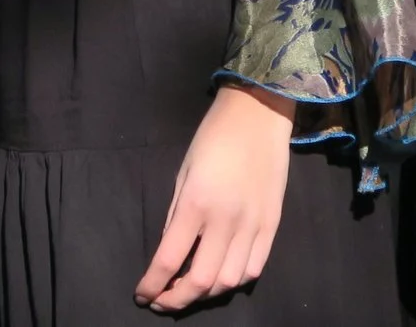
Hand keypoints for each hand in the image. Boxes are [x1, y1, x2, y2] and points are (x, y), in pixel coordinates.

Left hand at [137, 84, 292, 311]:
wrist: (258, 116)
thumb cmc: (213, 138)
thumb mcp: (183, 172)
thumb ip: (175, 216)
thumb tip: (169, 252)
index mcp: (196, 204)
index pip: (169, 260)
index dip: (152, 285)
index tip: (142, 295)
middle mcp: (225, 221)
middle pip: (201, 281)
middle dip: (177, 299)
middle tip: (163, 300)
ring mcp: (253, 226)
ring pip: (230, 281)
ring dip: (206, 293)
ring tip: (190, 288)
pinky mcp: (273, 226)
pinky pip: (255, 268)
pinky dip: (235, 280)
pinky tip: (221, 276)